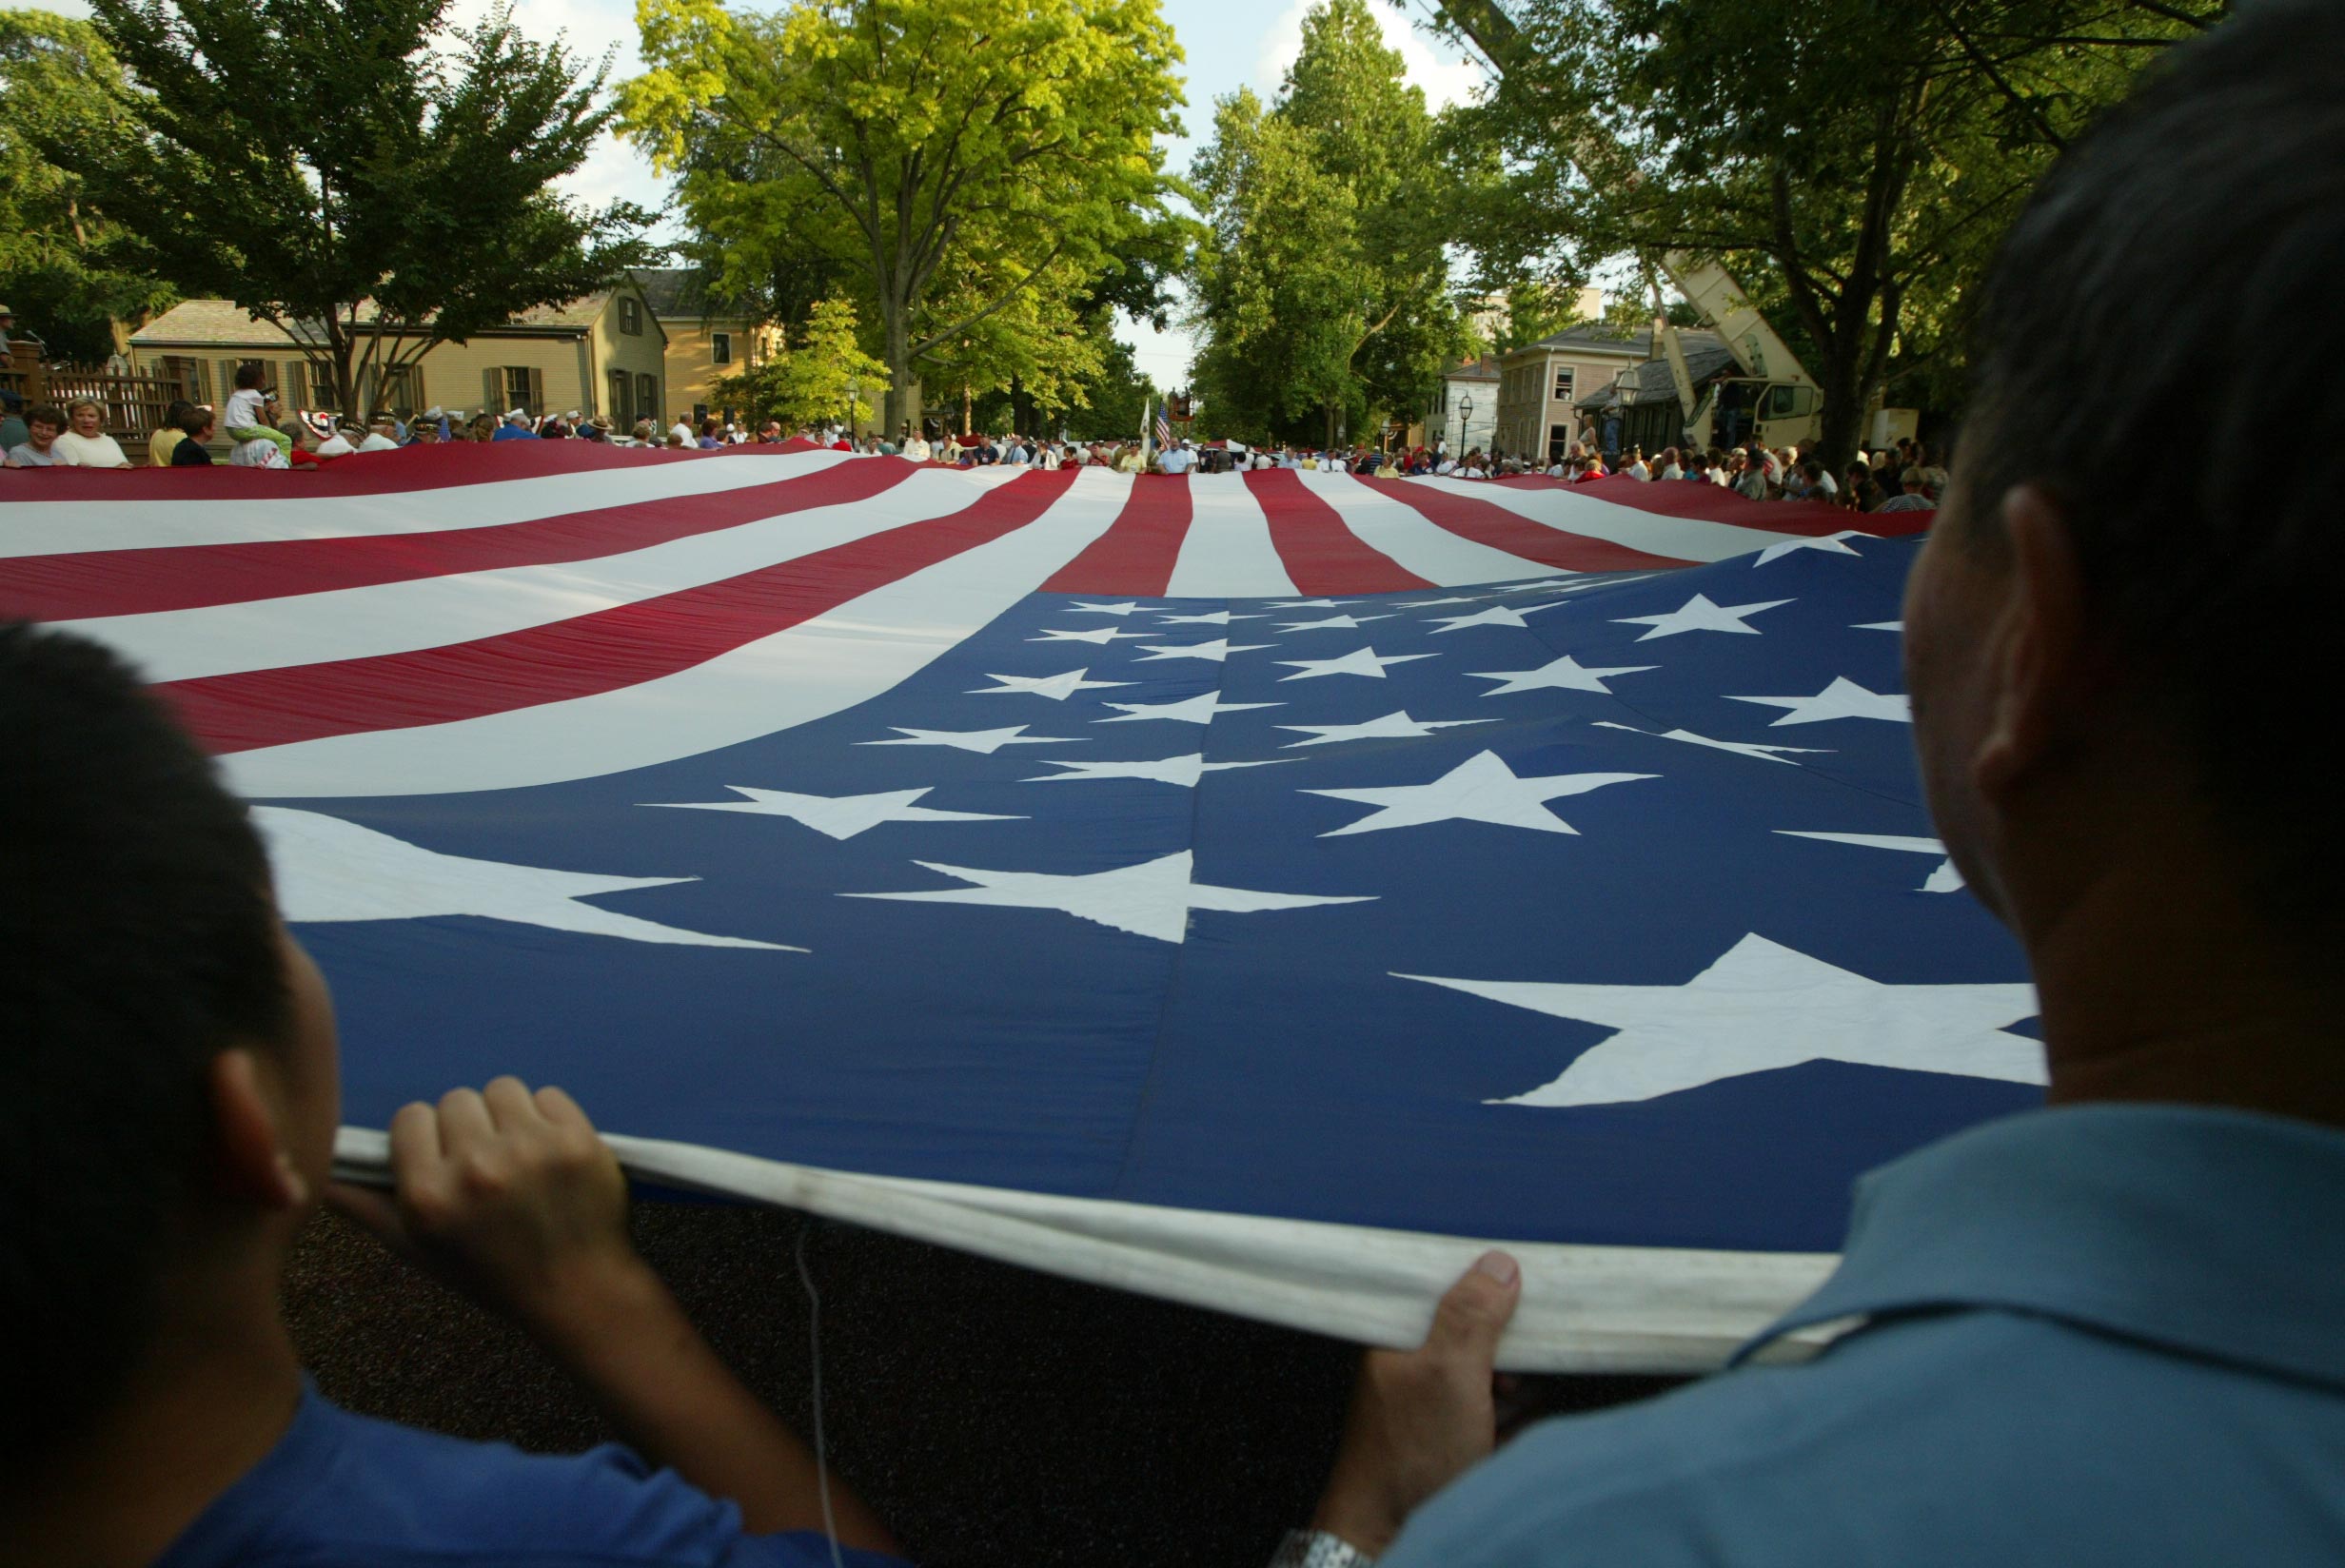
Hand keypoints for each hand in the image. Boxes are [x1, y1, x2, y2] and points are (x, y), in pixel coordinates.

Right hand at [329, 1077, 644, 1333]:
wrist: (576, 1289)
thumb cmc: (490, 1271)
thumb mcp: (420, 1249)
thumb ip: (368, 1207)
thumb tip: (321, 1176)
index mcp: (429, 1195)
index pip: (410, 1117)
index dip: (426, 1137)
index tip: (443, 1159)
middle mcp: (476, 1168)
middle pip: (456, 1100)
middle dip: (468, 1126)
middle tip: (485, 1165)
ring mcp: (532, 1150)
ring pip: (502, 1089)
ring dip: (507, 1115)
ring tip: (518, 1155)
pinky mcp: (577, 1140)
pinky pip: (549, 1095)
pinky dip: (548, 1117)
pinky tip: (551, 1154)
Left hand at [1310, 1251, 1521, 1557]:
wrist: (1393, 1534)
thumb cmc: (1410, 1455)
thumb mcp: (1447, 1373)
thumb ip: (1471, 1316)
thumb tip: (1499, 1263)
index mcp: (1397, 1335)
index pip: (1447, 1288)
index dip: (1486, 1290)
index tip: (1521, 1292)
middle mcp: (1412, 1362)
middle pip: (1479, 1332)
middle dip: (1506, 1351)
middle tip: (1504, 1378)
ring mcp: (1434, 1401)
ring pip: (1494, 1373)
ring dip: (1513, 1391)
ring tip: (1504, 1414)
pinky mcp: (1455, 1436)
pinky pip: (1498, 1413)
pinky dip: (1512, 1422)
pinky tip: (1507, 1438)